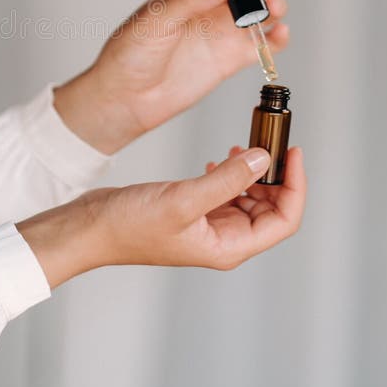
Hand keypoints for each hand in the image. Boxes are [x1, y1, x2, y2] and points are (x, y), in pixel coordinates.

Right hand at [16, 146, 305, 287]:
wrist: (91, 228)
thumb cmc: (129, 226)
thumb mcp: (183, 199)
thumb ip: (227, 180)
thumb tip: (264, 158)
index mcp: (229, 247)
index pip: (283, 220)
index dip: (295, 186)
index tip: (293, 153)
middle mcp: (223, 239)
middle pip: (271, 207)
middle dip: (276, 174)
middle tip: (270, 139)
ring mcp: (208, 225)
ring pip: (248, 197)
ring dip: (252, 170)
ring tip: (245, 144)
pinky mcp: (192, 210)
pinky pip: (225, 191)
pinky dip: (229, 172)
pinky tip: (217, 158)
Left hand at [53, 0, 288, 152]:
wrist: (125, 98)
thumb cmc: (129, 55)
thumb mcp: (155, 20)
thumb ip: (190, 0)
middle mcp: (207, 8)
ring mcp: (219, 33)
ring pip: (257, 14)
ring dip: (272, 9)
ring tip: (275, 11)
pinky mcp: (229, 60)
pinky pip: (259, 46)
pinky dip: (275, 40)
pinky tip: (280, 35)